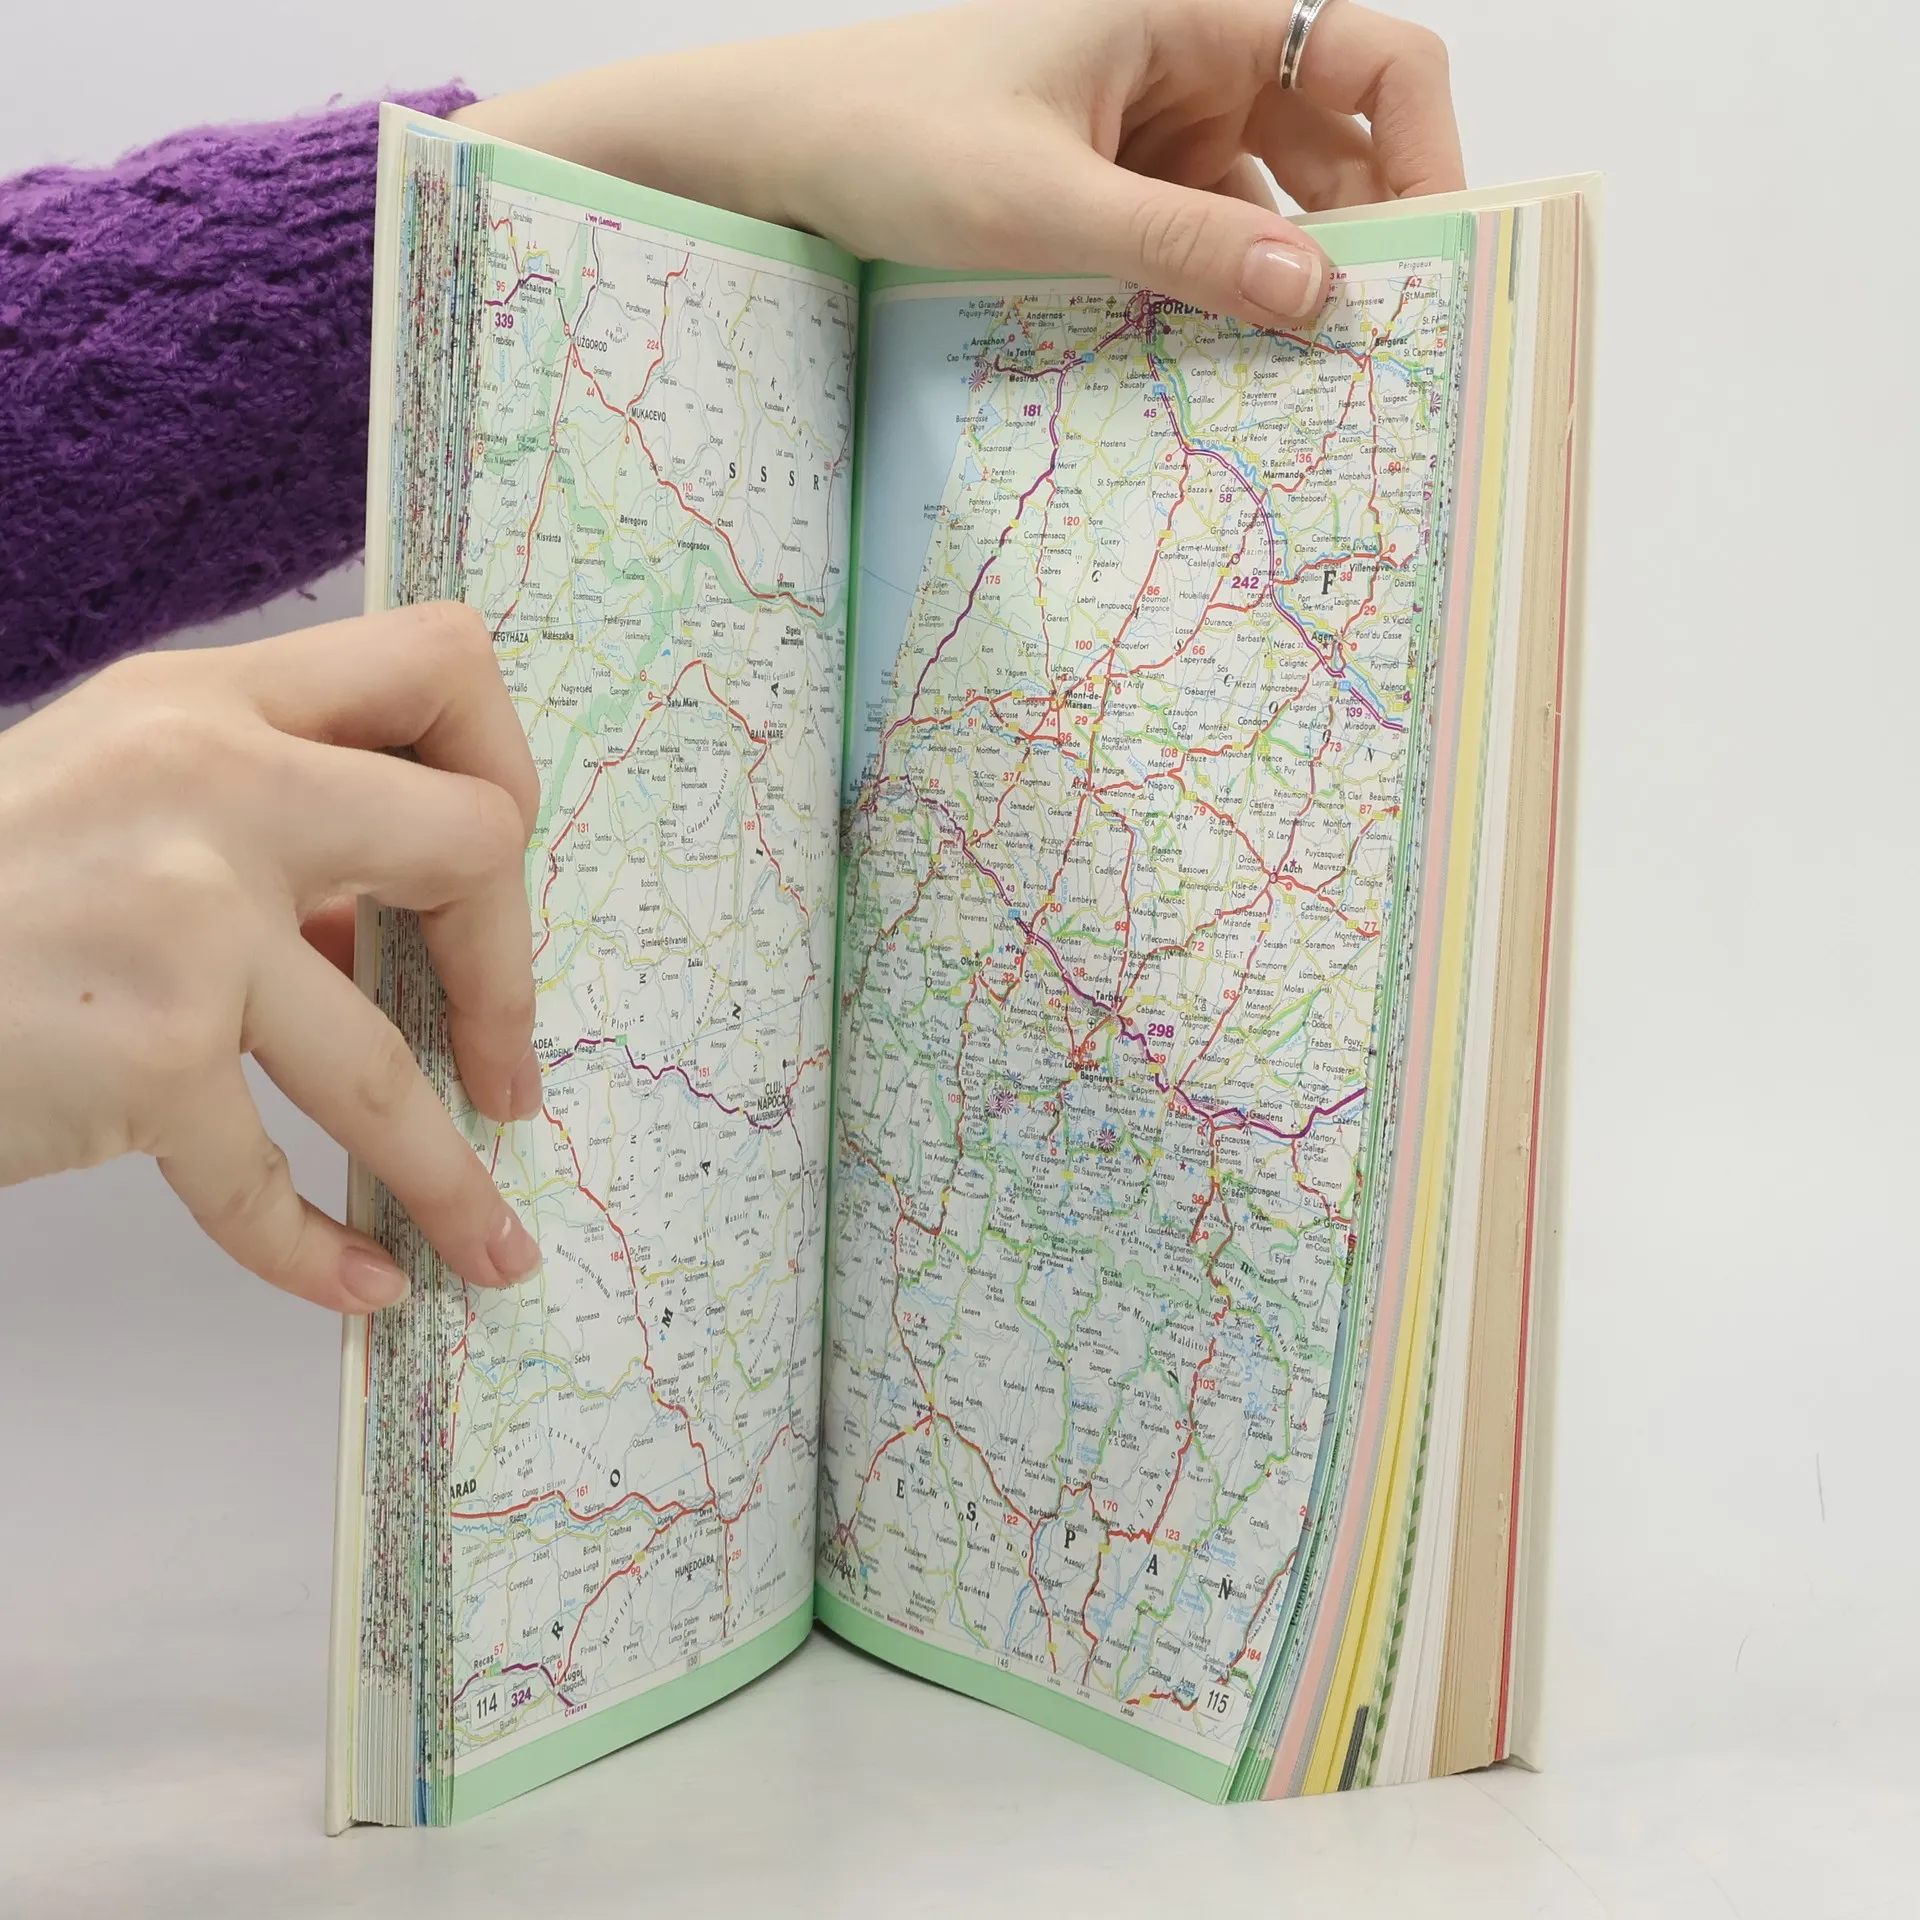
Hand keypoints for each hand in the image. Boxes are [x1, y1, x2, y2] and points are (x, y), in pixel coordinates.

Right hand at [0, 604, 544, 1313]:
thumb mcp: (110, 800)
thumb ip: (259, 830)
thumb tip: (393, 931)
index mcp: (207, 703)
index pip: (438, 666)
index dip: (502, 765)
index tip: (496, 871)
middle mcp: (209, 784)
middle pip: (472, 843)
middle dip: (510, 973)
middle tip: (503, 1068)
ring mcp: (181, 920)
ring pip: (389, 1066)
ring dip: (454, 1178)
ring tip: (492, 1245)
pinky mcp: (142, 1053)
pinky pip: (263, 1178)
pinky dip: (313, 1250)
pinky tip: (359, 1280)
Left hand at [455, 0, 1461, 327]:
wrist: (770, 156)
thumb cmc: (888, 140)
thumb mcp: (1040, 204)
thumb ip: (1185, 243)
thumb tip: (1319, 294)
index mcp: (1188, 6)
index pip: (1373, 53)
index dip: (1428, 147)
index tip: (1431, 260)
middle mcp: (1188, 52)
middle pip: (1339, 131)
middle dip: (1371, 228)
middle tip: (1387, 344)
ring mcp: (1154, 118)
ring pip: (1277, 191)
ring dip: (1296, 270)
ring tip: (1317, 372)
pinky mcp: (1116, 178)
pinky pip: (1209, 227)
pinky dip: (1229, 283)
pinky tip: (1234, 354)